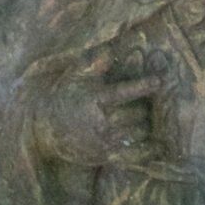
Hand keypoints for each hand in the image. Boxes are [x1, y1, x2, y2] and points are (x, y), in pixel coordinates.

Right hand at [24, 63, 161, 171]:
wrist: (45, 130)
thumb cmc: (65, 97)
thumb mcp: (75, 76)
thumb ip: (95, 63)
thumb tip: (112, 48)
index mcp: (94, 99)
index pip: (122, 92)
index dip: (142, 86)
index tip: (159, 81)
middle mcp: (100, 121)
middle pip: (135, 114)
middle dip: (145, 108)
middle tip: (150, 103)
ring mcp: (104, 141)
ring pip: (137, 132)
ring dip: (146, 125)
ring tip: (148, 119)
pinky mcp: (105, 156)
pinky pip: (132, 155)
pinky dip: (147, 151)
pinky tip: (159, 146)